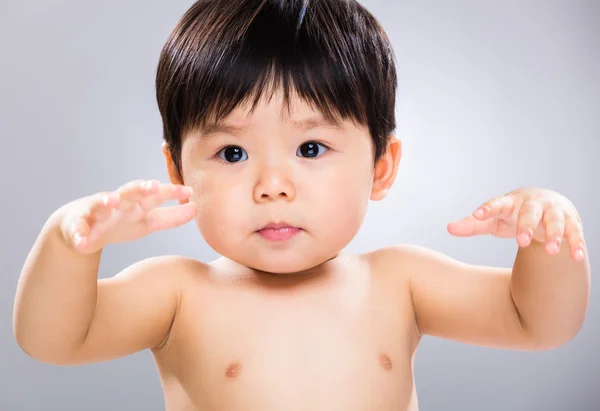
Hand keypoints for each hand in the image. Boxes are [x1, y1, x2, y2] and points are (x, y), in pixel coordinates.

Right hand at [58, 180, 196, 253]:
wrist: (78, 228)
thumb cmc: (118, 222)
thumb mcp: (146, 222)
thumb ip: (171, 217)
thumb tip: (196, 208)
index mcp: (136, 204)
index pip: (156, 196)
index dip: (171, 193)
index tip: (189, 191)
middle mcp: (118, 204)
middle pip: (130, 192)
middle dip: (141, 188)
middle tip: (152, 186)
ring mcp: (96, 213)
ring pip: (100, 203)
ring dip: (106, 201)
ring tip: (111, 201)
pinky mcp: (77, 226)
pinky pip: (77, 230)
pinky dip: (79, 235)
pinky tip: (82, 242)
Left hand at [447, 187, 585, 261]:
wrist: (548, 204)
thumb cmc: (513, 214)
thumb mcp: (494, 219)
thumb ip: (473, 224)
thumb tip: (448, 228)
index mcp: (511, 202)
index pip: (496, 203)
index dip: (487, 208)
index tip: (477, 214)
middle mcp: (533, 203)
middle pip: (530, 212)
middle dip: (527, 225)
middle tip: (521, 242)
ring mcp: (553, 211)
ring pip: (556, 221)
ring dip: (554, 235)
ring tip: (551, 251)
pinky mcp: (571, 221)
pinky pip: (575, 232)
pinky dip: (576, 244)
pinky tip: (577, 257)